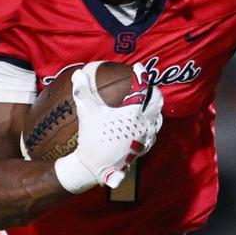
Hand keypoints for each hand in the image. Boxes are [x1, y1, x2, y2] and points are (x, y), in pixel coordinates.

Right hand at [54, 63, 163, 193]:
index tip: (138, 68)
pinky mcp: (145, 148)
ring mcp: (146, 137)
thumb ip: (83, 91)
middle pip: (157, 102)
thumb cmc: (91, 138)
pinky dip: (152, 123)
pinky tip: (145, 120)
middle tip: (146, 84)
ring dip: (154, 107)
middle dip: (153, 91)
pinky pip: (154, 132)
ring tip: (147, 100)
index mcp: (133, 114)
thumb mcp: (87, 113)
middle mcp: (144, 125)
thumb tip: (78, 73)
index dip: (141, 76)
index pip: (143, 89)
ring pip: (158, 117)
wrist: (94, 166)